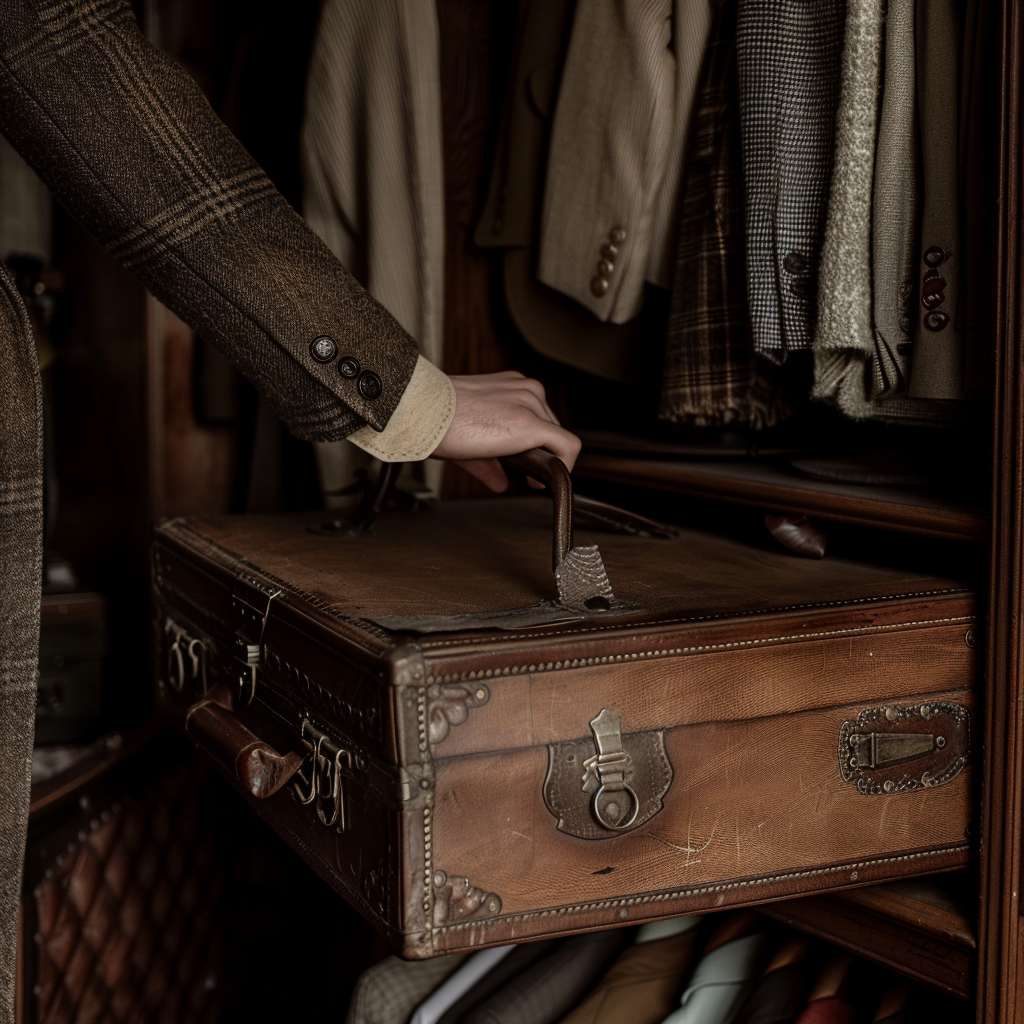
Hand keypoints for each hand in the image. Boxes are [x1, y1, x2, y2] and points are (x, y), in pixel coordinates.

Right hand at [432, 372, 581, 491]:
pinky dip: (563, 467)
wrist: (421, 411)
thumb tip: (500, 483)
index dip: (537, 444)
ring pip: (559, 438)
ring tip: (526, 478)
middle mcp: (526, 390)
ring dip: (545, 461)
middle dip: (540, 454)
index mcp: (512, 386)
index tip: (526, 463)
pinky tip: (539, 481)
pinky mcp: (530, 424)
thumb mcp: (468, 440)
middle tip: (525, 475)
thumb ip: (491, 462)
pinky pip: (567, 447)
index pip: (540, 416)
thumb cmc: (435, 419)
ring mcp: (530, 404)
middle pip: (552, 428)